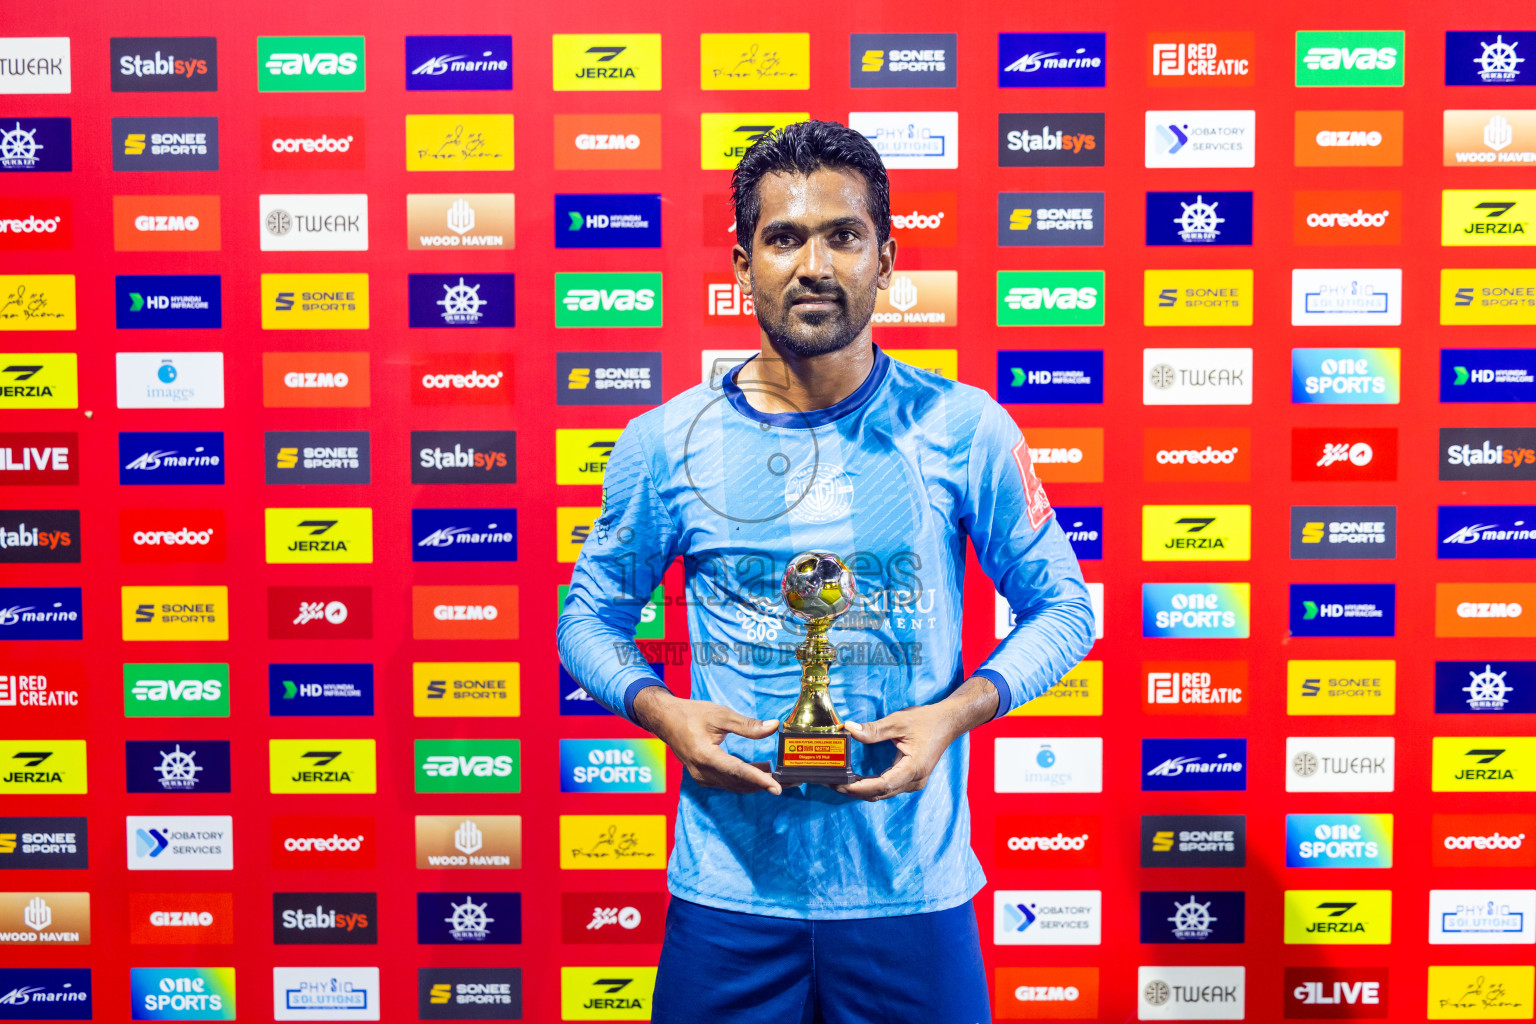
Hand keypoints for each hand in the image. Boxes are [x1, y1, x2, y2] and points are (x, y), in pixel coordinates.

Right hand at [634, 686, 782, 795]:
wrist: (665, 720)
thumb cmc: (691, 714)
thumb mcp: (720, 715)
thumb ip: (747, 725)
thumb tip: (773, 726)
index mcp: (705, 755)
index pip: (737, 771)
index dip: (759, 779)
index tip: (778, 788)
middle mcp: (702, 772)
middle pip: (739, 782)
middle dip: (766, 783)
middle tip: (791, 781)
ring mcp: (701, 777)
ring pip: (735, 785)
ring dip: (757, 782)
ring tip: (781, 775)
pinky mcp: (703, 777)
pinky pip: (728, 782)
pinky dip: (746, 779)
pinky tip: (761, 770)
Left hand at [835, 704, 960, 800]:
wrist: (948, 722)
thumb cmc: (927, 720)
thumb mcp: (899, 722)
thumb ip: (874, 729)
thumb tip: (849, 729)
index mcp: (913, 768)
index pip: (882, 785)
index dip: (859, 787)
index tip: (840, 783)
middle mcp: (914, 781)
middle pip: (880, 793)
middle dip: (854, 790)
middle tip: (831, 782)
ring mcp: (913, 782)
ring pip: (883, 793)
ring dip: (861, 790)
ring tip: (839, 782)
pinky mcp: (910, 779)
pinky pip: (887, 787)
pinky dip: (871, 785)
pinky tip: (856, 780)